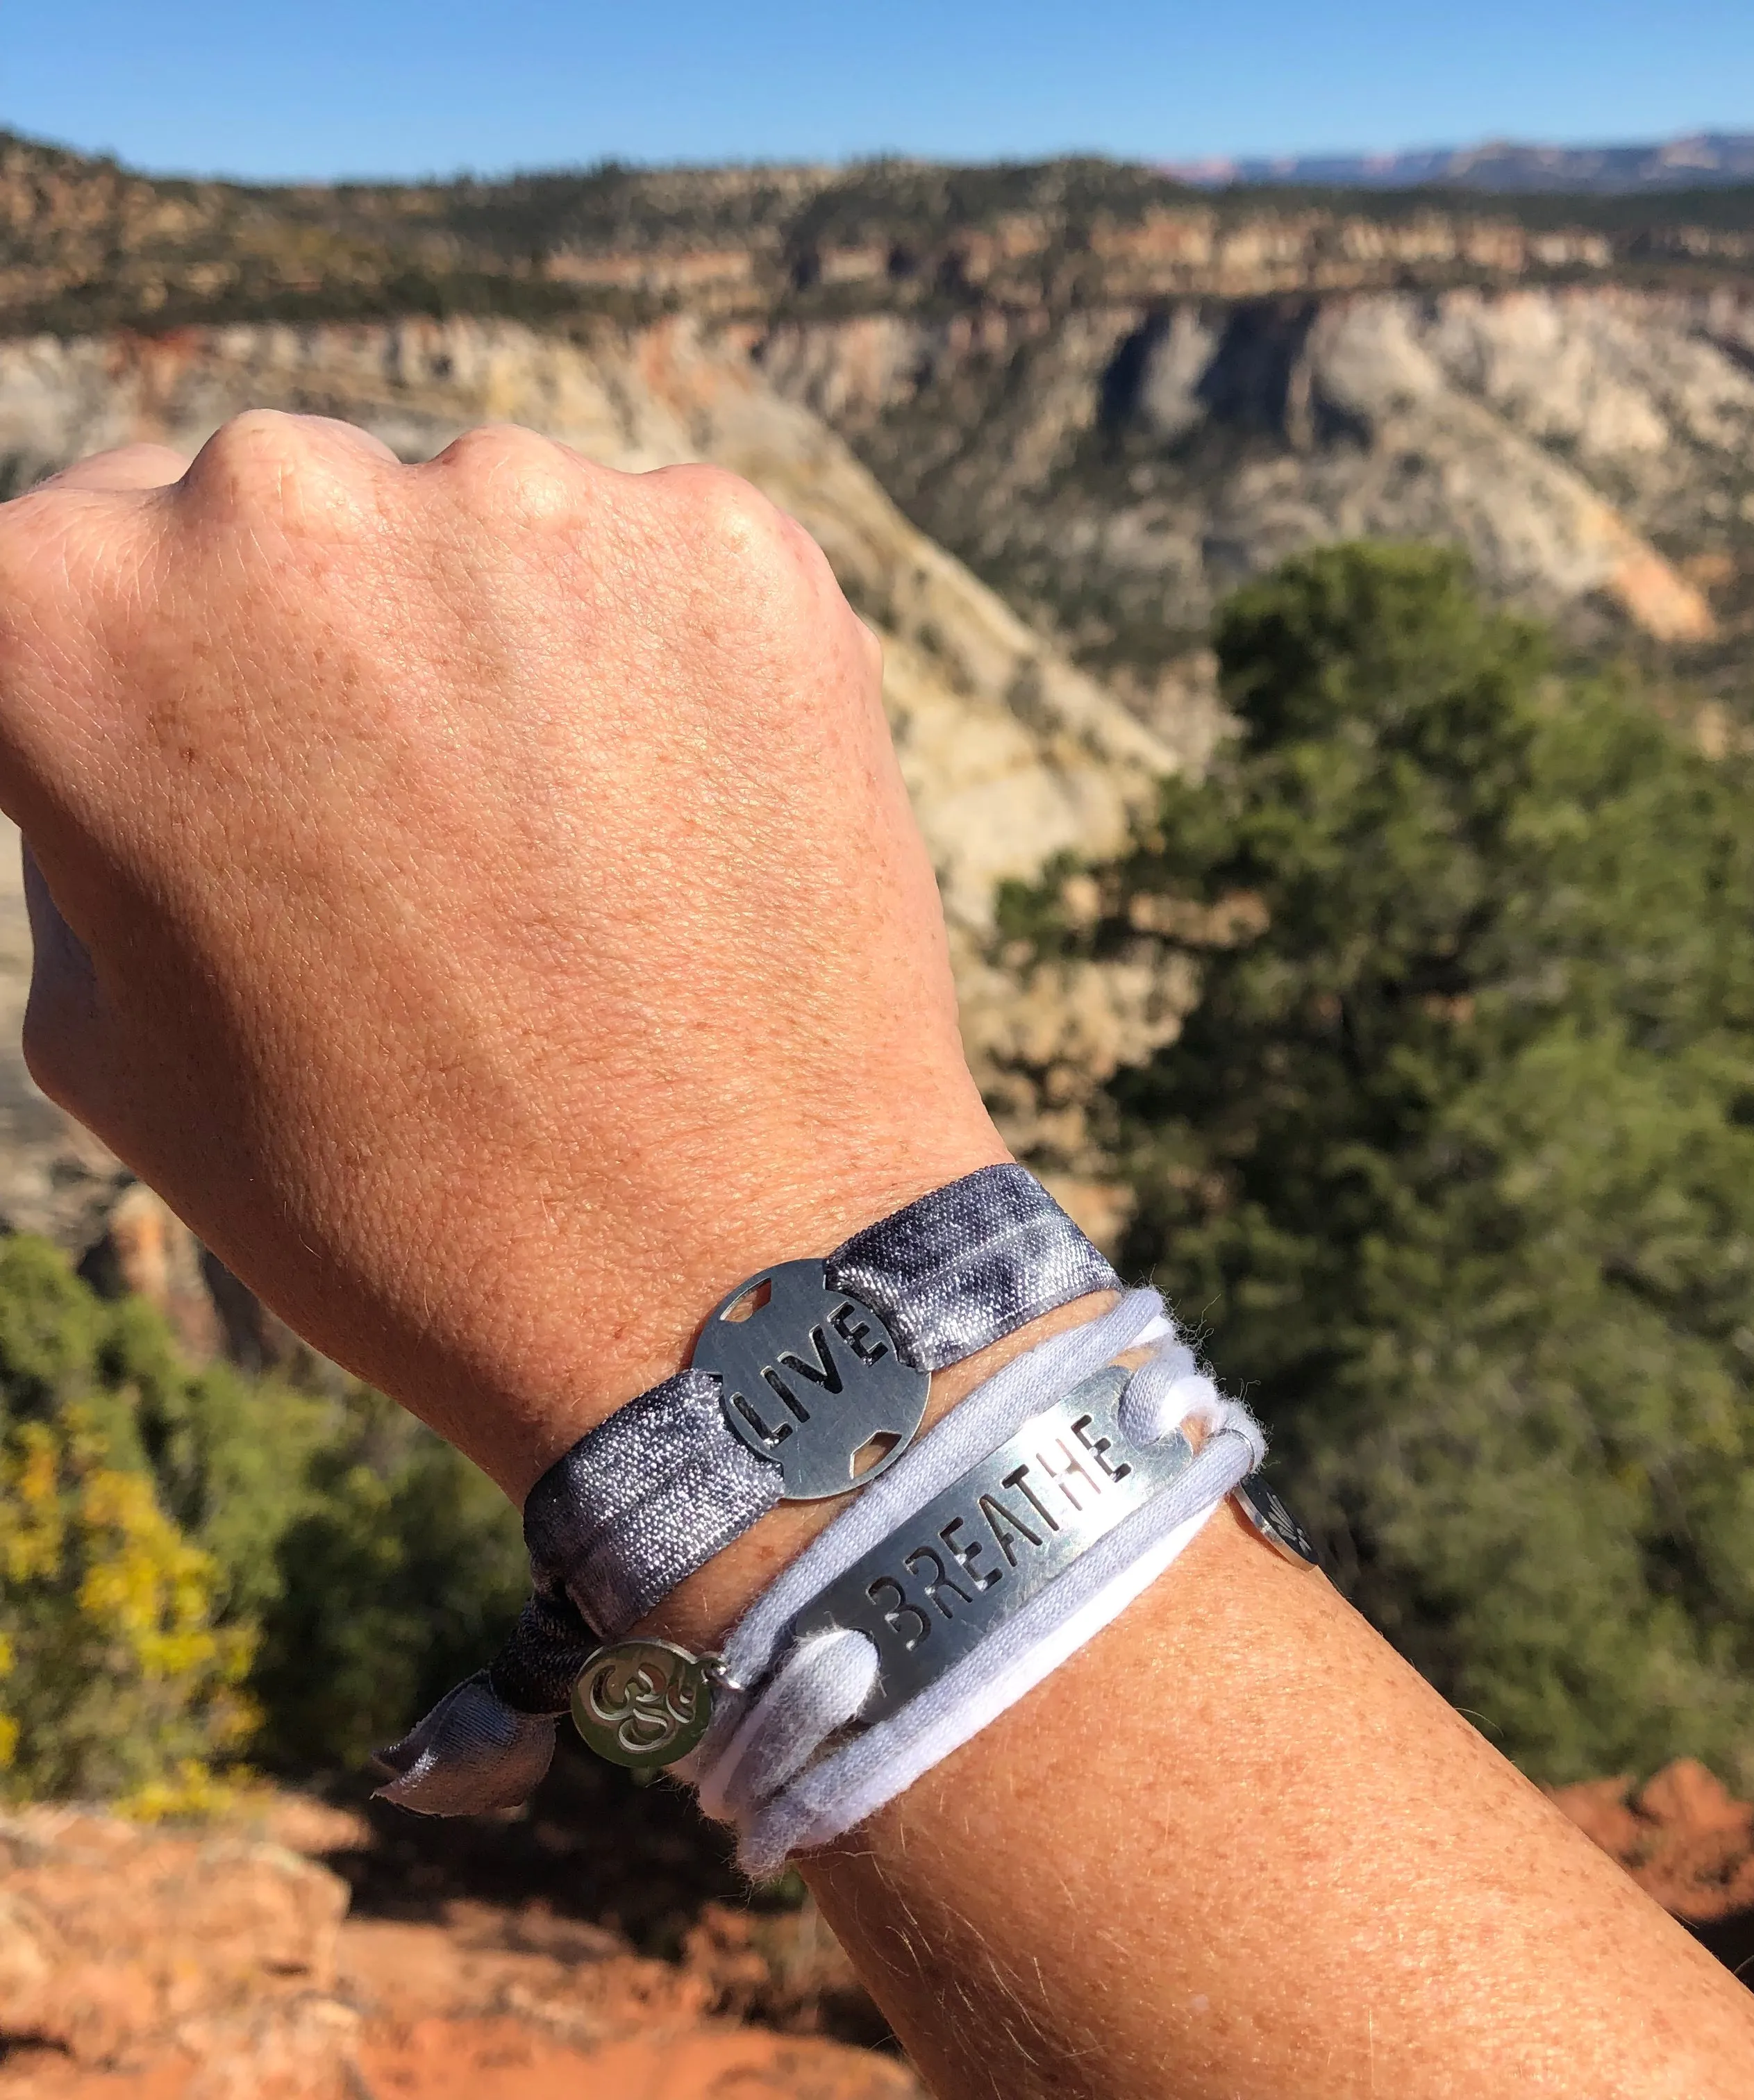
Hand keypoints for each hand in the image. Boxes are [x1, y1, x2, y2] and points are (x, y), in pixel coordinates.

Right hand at [0, 414, 1005, 1494]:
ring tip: (571, 860)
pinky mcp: (740, 547)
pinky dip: (667, 668)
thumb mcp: (112, 1037)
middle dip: (320, 652)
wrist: (726, 1283)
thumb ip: (92, 815)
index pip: (67, 566)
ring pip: (486, 534)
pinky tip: (687, 828)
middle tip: (412, 838)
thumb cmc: (398, 1201)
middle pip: (273, 522)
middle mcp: (287, 501)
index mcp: (78, 614)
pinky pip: (662, 571)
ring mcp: (536, 501)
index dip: (145, 693)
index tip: (227, 786)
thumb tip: (145, 708)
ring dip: (506, 650)